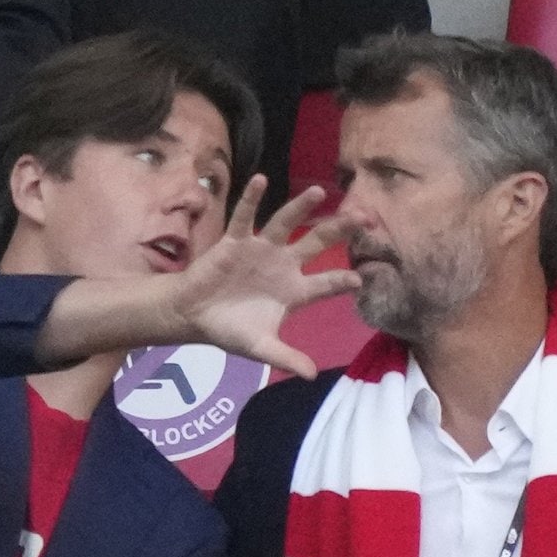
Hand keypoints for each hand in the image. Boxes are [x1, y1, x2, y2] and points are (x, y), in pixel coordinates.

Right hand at [172, 175, 360, 379]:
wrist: (194, 316)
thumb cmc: (230, 329)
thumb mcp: (260, 347)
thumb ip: (286, 358)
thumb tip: (312, 376)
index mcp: (294, 291)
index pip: (325, 284)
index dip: (341, 281)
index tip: (360, 278)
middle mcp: (283, 264)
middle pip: (316, 242)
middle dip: (339, 230)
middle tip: (363, 216)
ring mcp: (260, 249)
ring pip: (285, 223)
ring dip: (301, 207)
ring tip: (319, 192)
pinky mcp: (235, 240)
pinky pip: (244, 217)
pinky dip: (251, 199)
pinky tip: (262, 180)